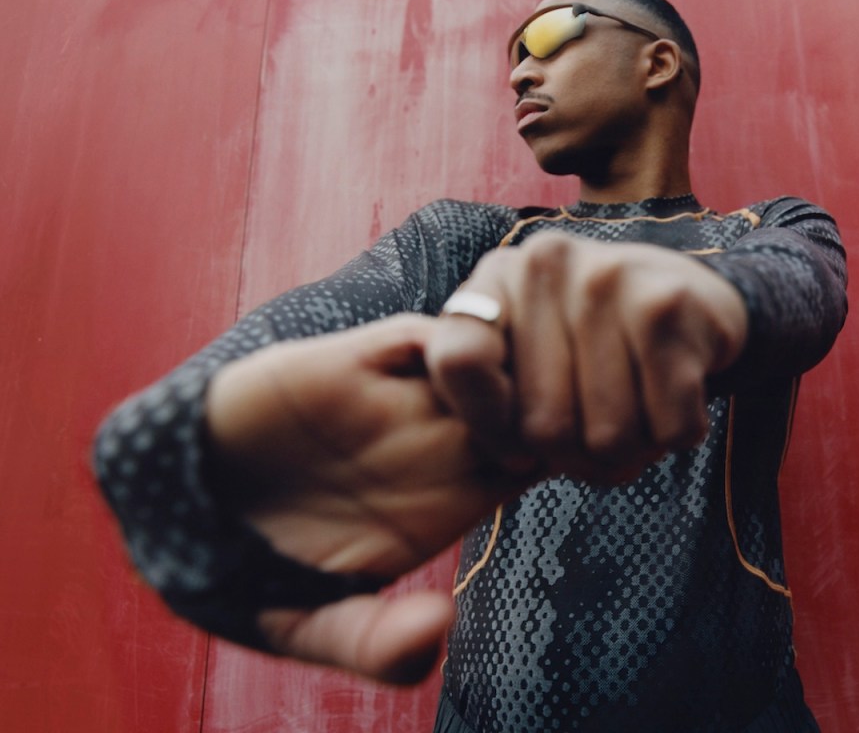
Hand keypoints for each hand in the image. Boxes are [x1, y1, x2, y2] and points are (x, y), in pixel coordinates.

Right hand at [205, 314, 535, 682]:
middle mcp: (435, 443)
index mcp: (448, 499)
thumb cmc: (257, 570)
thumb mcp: (314, 626)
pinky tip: (434, 371)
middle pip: (530, 403)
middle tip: (536, 412)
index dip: (562, 455)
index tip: (549, 462)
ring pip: (488, 360)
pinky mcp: (351, 362)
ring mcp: (398, 399)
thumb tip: (439, 626)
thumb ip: (377, 644)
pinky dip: (446, 340)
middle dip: (549, 402)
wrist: (176, 511)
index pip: (539, 462)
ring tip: (486, 392)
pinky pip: (423, 334)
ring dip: (505, 364)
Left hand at [424, 232, 747, 482]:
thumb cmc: (597, 344)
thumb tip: (509, 454)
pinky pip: (667, 427)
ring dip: (632, 451)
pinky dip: (676, 434)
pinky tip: (676, 400)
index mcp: (498, 276)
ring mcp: (608, 278)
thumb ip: (488, 389)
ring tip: (640, 414)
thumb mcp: (529, 350)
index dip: (488, 425)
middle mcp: (546, 264)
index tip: (520, 443)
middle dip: (577, 457)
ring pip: (609, 437)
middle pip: (542, 425)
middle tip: (599, 434)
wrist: (696, 300)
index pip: (459, 363)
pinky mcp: (667, 306)